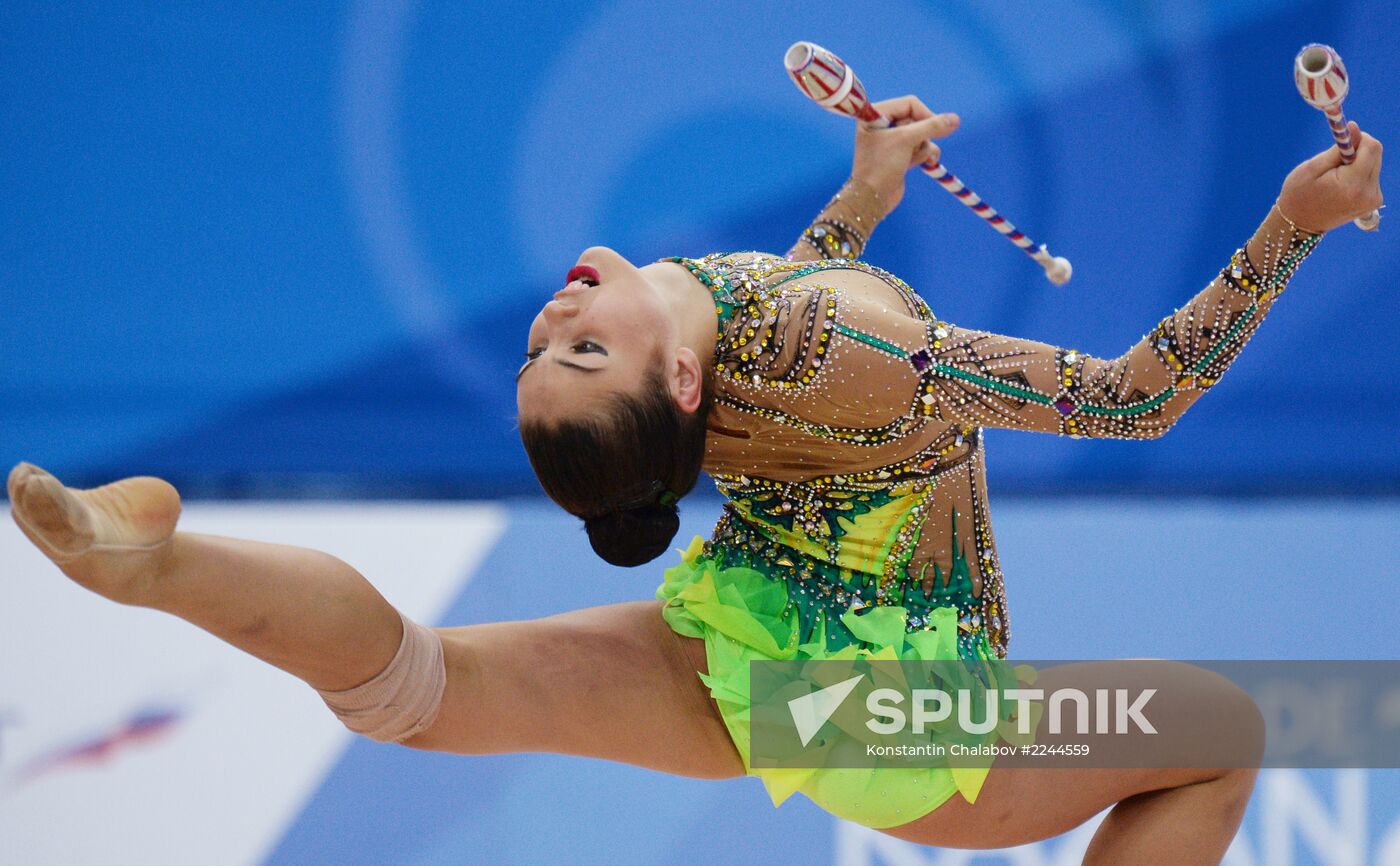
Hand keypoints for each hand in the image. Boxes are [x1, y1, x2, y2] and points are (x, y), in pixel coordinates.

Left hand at [850, 96, 960, 217]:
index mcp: (876, 114)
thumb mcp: (906, 141)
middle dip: (922, 135)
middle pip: (917, 119)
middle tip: (916, 147)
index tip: (933, 129)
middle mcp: (882, 124)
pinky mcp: (899, 154)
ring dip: (923, 147)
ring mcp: (891, 140)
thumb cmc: (882, 165)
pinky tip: (927, 164)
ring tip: (914, 159)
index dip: (924, 115)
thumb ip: (931, 126)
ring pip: (921, 134)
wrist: (872, 198)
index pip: (910, 103)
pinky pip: (921, 147)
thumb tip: (955, 119)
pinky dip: (925, 154)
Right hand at [1277, 121, 1383, 232]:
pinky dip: (1359, 174)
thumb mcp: (1312, 167)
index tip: (1343, 139)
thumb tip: (1355, 128)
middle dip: (1357, 152)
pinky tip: (1342, 186)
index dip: (1359, 138)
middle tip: (1334, 163)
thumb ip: (1338, 148)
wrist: (1299, 225)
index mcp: (1353, 184)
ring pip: (1374, 164)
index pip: (1372, 147)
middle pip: (1375, 154)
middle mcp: (1368, 193)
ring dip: (1358, 163)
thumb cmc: (1298, 195)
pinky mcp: (1374, 202)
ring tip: (1335, 178)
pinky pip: (1372, 176)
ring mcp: (1373, 200)